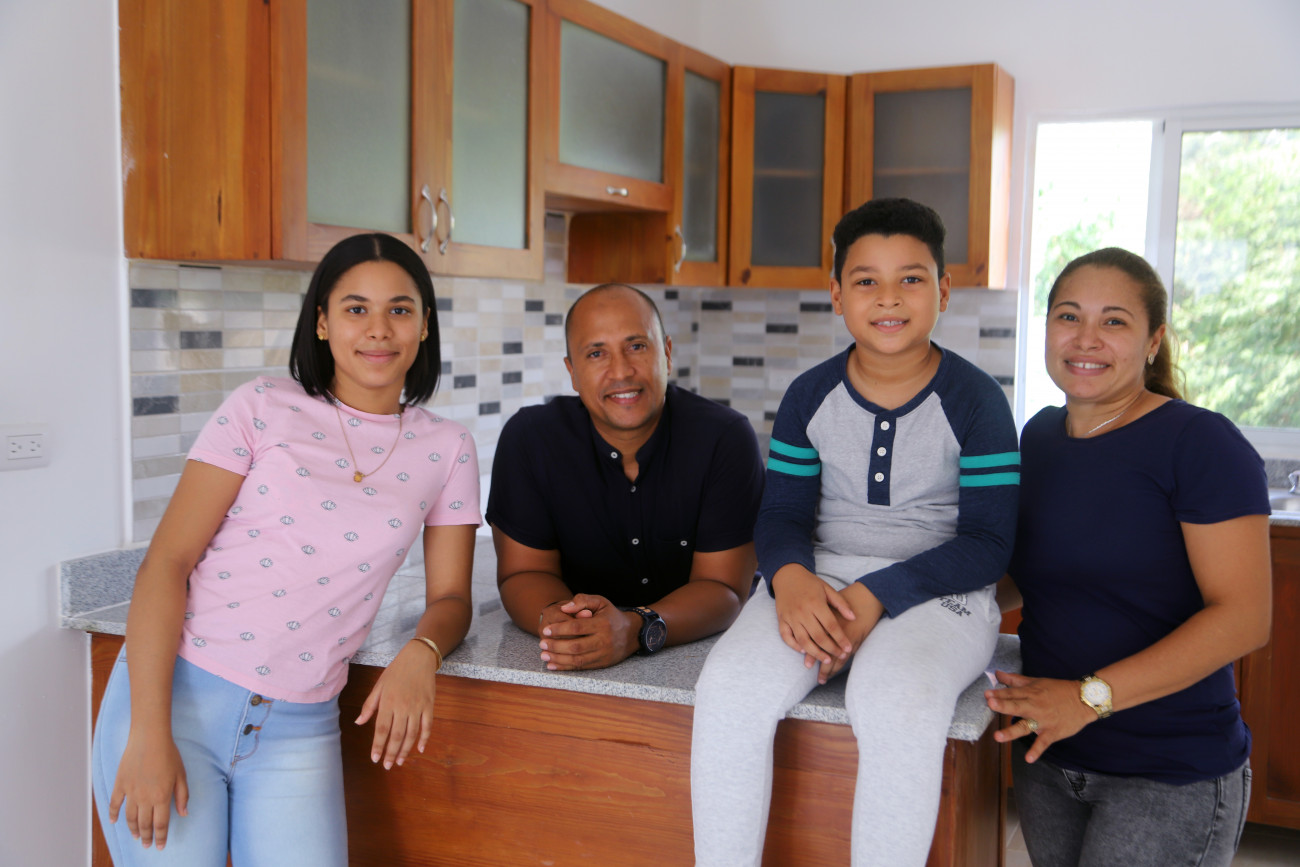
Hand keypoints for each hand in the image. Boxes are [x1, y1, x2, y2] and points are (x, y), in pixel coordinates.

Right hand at [108, 729, 188, 849]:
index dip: (161, 837)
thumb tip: (183, 813)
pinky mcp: (120, 784)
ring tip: (135, 836)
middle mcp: (145, 798)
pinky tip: (114, 822)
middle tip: (147, 844)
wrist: (149, 738)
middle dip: (147, 837)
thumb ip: (182, 796)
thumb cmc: (169, 754)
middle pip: (144, 824)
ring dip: (132, 829)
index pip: (161, 824)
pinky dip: (113, 815)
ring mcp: (130, 792)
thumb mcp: (181, 775)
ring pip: (130, 818)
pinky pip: (114, 804)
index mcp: (162, 797)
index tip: (160, 846)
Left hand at [356, 640, 439, 769]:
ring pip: (412, 734)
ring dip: (405, 750)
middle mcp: (402, 707)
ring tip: (399, 761)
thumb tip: (359, 722)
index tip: (375, 759)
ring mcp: (417, 707)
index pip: (381, 729)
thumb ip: (369, 705)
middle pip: (397, 735)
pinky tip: (419, 749)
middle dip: (391, 752)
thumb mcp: (379, 685)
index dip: (378, 745)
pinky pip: (427, 726)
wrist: (419, 658)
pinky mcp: (429, 706)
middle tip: (387, 766)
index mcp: (388, 702)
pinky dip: (424, 739)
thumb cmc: (396, 671)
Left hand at [538, 593, 638, 669]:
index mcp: (603, 624)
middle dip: (556, 646)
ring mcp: (604, 654)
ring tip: (544, 655)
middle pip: (576, 646)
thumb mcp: (600, 602)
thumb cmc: (611, 615)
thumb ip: (582, 600)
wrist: (632, 633)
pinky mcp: (603, 664)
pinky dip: (566, 668)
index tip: (546, 630)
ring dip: (558, 659)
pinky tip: (553, 665)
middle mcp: (604, 640)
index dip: (560, 629)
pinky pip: (582, 667)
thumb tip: (565, 608)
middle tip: (542, 644)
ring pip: (578, 660)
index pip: (577, 627)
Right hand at [772, 565, 855, 669]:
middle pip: (818, 636)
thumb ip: (841, 603)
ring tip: (827, 659)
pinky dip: (794, 646)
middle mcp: (802, 612)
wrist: (787, 575)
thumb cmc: (809, 582)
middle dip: (831, 649)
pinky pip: (786, 637)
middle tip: (840, 656)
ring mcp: (791, 617)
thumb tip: (853, 618)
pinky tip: (804, 651)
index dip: (841, 639)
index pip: (831, 626)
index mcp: (815, 603)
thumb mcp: (827, 588)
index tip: (848, 648)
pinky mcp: (781, 619)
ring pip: (803, 641)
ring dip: (816, 653)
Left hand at [816, 583, 883, 683]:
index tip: (806, 665)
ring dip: (831, 669)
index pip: (816, 642)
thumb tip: (808, 627)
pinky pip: (847, 655)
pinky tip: (836, 669)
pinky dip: (841, 663)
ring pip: (837, 657)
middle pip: (826, 653)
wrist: (866, 596)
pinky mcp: (857, 638)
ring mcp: (847, 636)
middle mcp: (835, 631)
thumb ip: (820, 616)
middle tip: (818, 679)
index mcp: (825, 621)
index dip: (811, 654)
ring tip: (824, 679)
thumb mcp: (830, 604)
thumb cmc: (847, 598)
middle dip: (822, 667)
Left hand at [984, 670, 1096, 762]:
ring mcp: (1043, 720)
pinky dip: (1037, 750)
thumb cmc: (1057, 690)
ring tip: (998, 737)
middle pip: (1017, 706)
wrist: (1084, 700)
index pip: (1012, 693)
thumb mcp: (1036, 681)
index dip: (999, 693)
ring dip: (1012, 731)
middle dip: (1004, 705)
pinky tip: (1028, 759)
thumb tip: (997, 673)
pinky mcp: (1052, 732)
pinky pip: (1043, 742)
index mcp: (1030, 693)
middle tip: (990, 704)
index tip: (986, 694)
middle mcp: (1035, 706)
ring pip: (1025, 726)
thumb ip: (1015, 680)